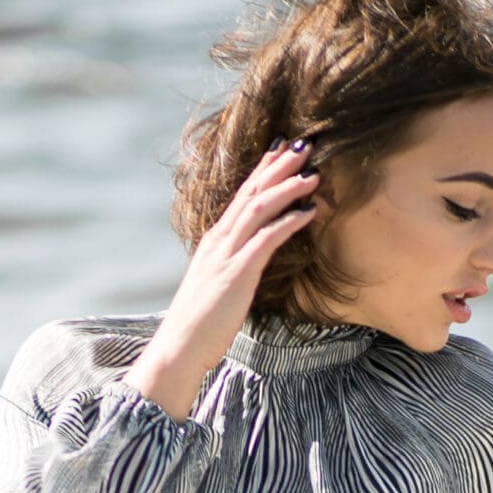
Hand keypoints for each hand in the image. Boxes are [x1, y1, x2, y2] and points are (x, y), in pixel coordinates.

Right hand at [124, 142, 320, 420]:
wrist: (180, 347)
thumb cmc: (198, 326)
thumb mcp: (214, 288)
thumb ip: (228, 270)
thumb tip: (243, 266)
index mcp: (214, 242)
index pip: (240, 197)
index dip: (261, 172)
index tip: (280, 153)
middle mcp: (219, 240)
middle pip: (250, 192)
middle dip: (278, 167)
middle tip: (303, 146)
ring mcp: (227, 253)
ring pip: (259, 207)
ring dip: (288, 188)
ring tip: (313, 175)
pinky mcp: (238, 272)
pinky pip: (268, 237)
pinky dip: (290, 220)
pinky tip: (310, 211)